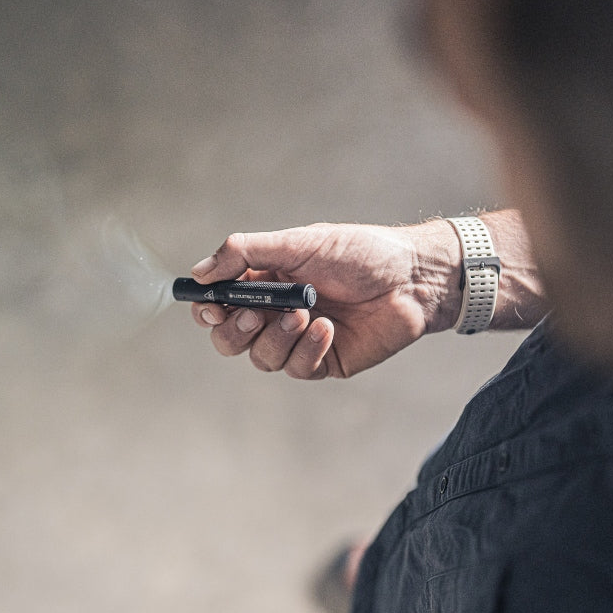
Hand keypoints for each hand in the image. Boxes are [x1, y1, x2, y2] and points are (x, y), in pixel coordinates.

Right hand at [189, 213, 544, 378]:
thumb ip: (246, 254)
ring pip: (261, 358)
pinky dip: (306, 349)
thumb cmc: (360, 253)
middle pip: (231, 338)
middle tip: (252, 313)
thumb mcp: (299, 243)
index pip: (220, 303)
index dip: (207, 309)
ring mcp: (300, 341)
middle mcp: (277, 313)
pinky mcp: (325, 362)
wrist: (412, 277)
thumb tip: (199, 272)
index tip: (210, 306)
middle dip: (234, 330)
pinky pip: (297, 368)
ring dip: (275, 337)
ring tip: (304, 314)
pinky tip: (326, 328)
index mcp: (265, 281)